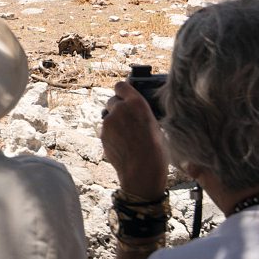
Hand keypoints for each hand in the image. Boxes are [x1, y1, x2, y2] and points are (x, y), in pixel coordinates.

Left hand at [100, 81, 167, 198]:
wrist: (142, 172)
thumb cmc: (156, 150)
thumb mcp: (155, 125)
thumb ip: (140, 113)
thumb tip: (134, 110)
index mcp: (136, 103)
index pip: (121, 86)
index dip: (123, 92)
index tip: (125, 97)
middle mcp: (119, 109)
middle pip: (112, 101)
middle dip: (118, 108)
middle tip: (128, 121)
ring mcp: (108, 122)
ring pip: (108, 117)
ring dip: (115, 123)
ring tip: (128, 137)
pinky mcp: (102, 135)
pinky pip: (106, 130)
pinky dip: (111, 135)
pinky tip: (123, 146)